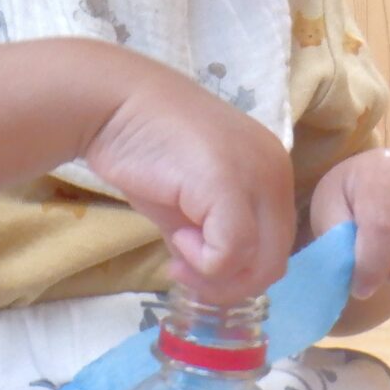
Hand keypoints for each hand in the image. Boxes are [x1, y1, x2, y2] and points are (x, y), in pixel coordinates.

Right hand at [84, 60, 295, 304]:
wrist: (112, 106)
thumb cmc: (144, 146)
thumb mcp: (187, 201)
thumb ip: (207, 235)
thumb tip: (213, 279)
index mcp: (272, 171)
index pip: (275, 244)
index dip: (237, 270)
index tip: (193, 265)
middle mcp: (276, 172)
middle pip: (275, 260)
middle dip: (229, 284)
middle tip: (184, 272)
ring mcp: (258, 177)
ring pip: (261, 263)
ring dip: (214, 275)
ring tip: (178, 254)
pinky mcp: (230, 186)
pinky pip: (231, 253)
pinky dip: (202, 262)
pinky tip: (175, 239)